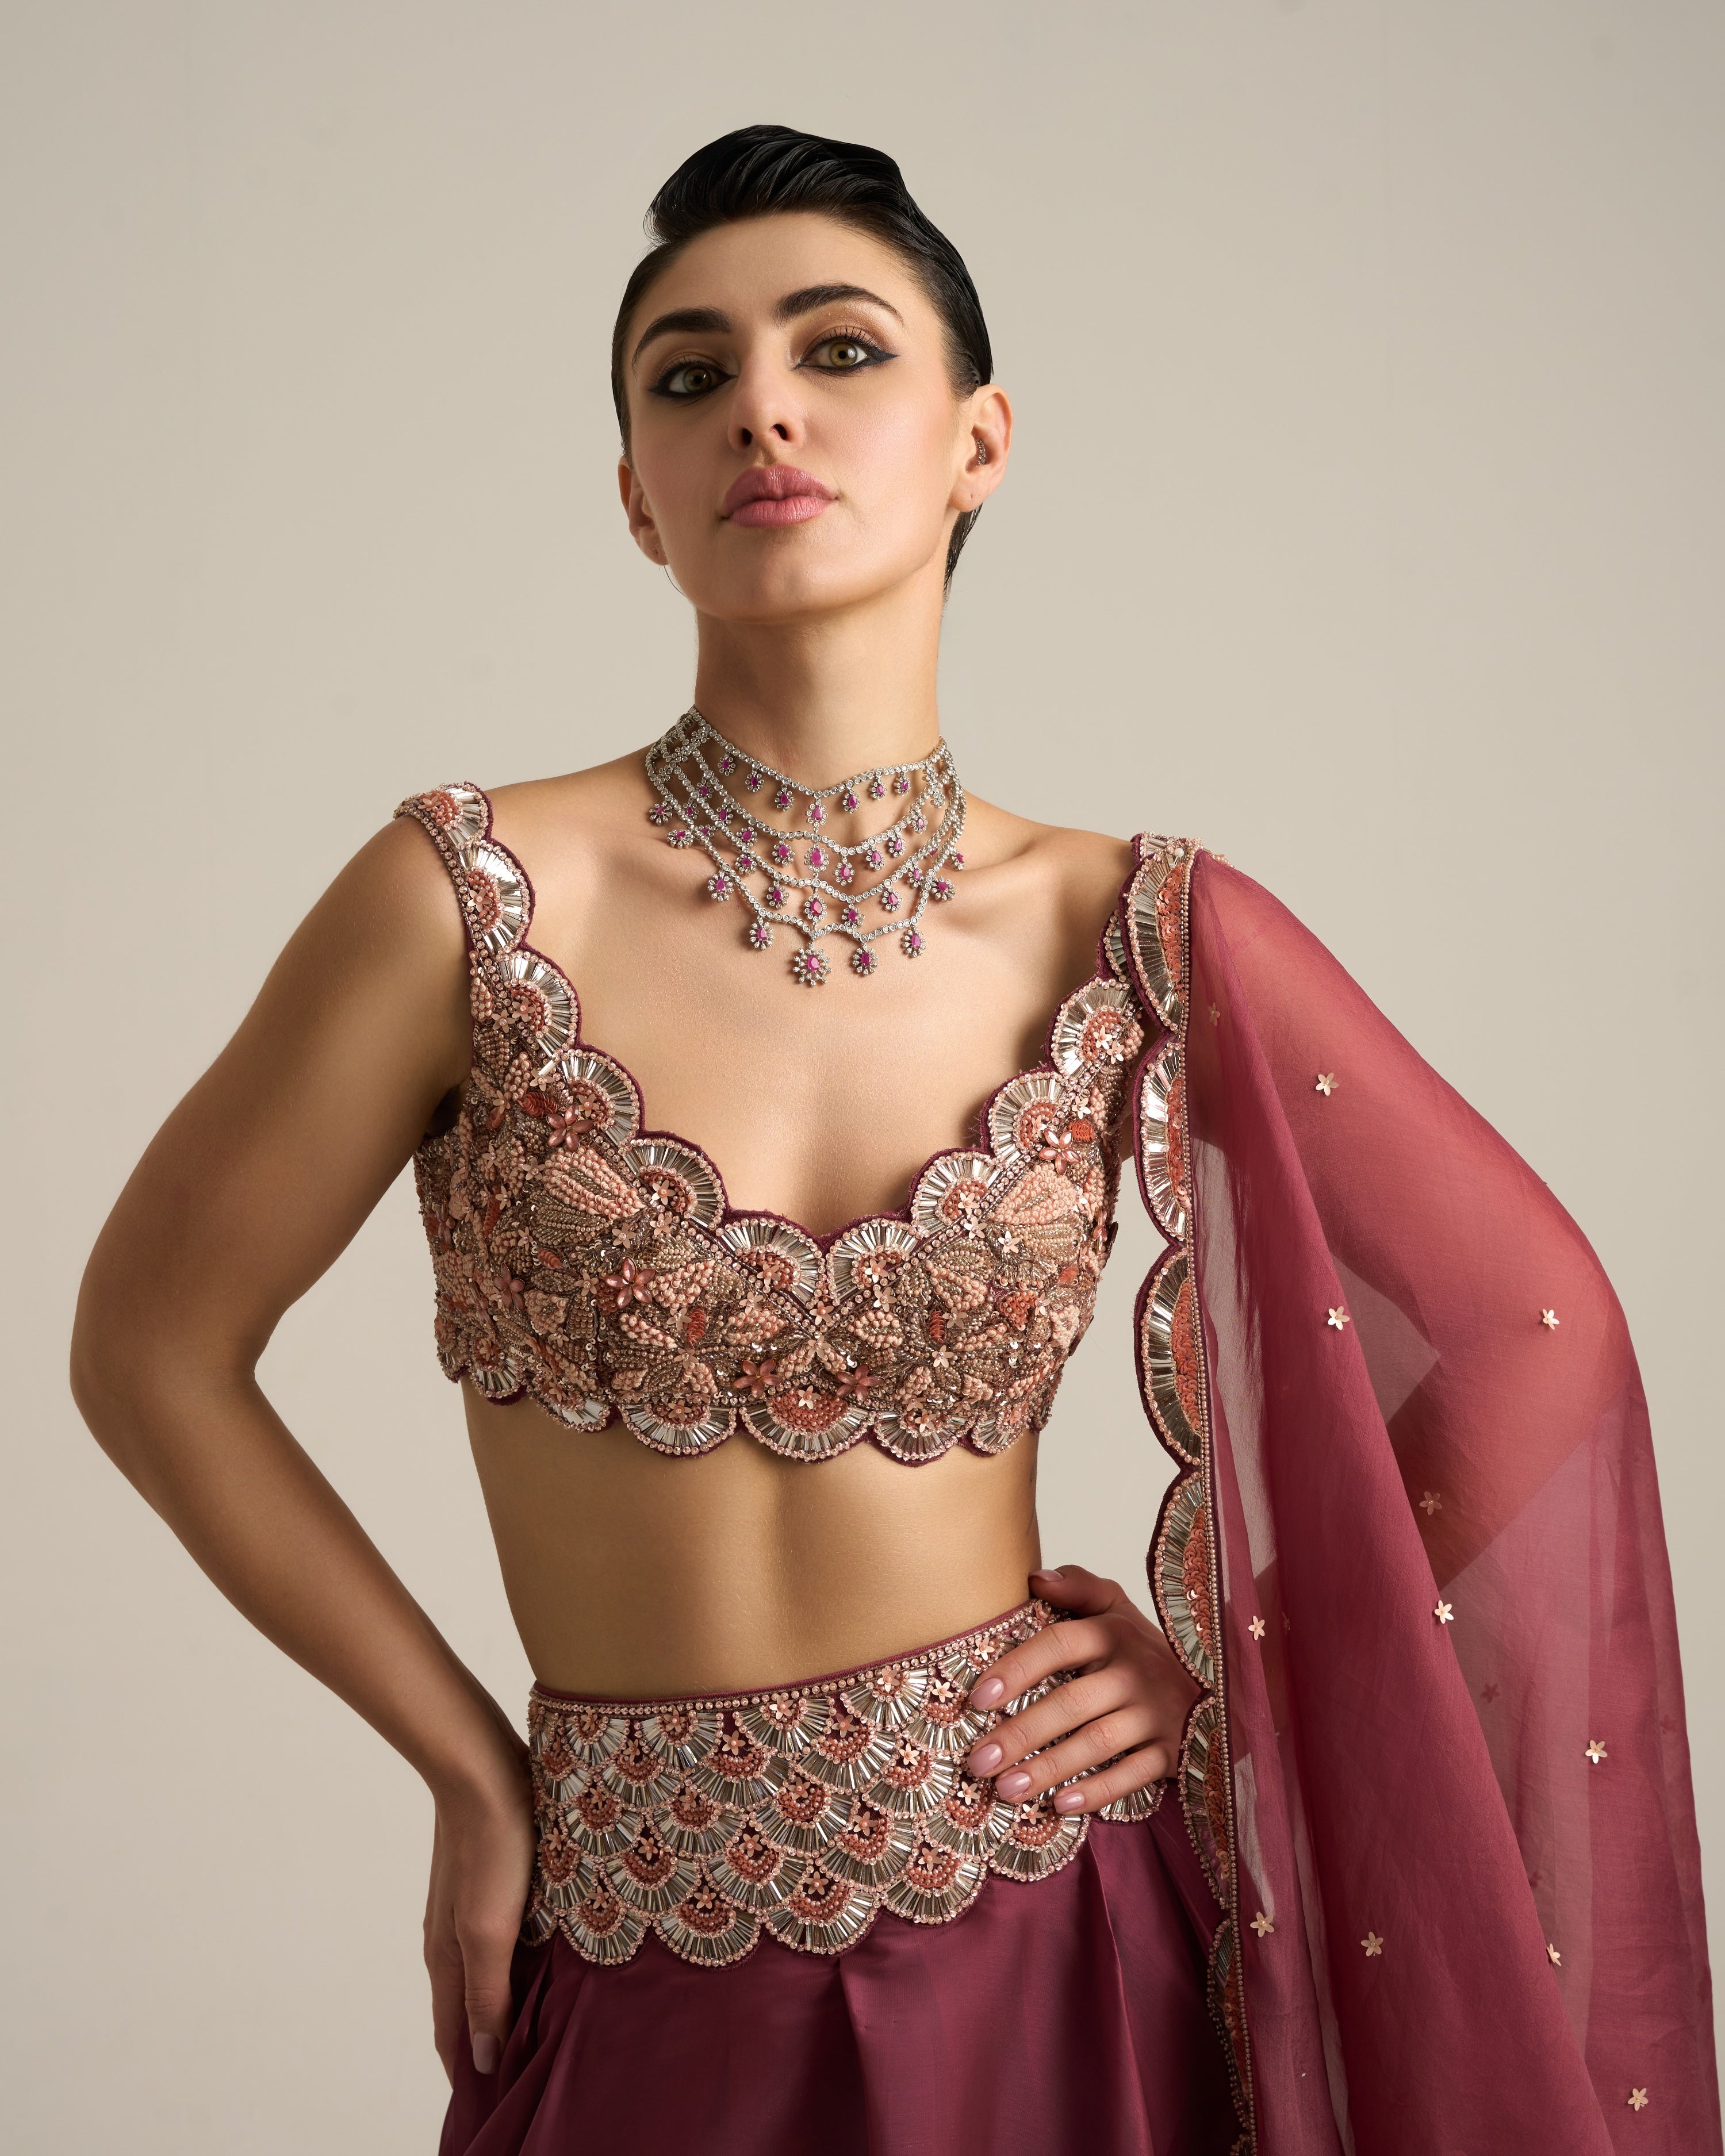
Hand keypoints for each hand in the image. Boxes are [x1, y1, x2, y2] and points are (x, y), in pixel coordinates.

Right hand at [423, 1748, 536, 2082]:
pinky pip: (500, 1939)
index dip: (468, 2073)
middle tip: (517, 2078)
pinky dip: (516, 1966)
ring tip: (536, 2031)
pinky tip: (542, 1965)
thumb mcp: (490, 1928)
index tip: (488, 2107)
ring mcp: (468, 1907)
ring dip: (503, 2006)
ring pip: (485, 1973)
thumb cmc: (492, 1846)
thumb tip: (478, 2057)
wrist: (483, 1768)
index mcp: (446, 1957)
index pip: (453, 2034)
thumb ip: (486, 1992)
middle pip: (466, 2008)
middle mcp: (451, 1937)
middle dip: (485, 2046)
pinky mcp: (489, 1879)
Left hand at [963, 1564, 1198, 1814]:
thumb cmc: (1141, 1648)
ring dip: (1048, 1768)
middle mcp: (1135, 1671)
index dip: (1016, 1669)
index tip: (978, 1699)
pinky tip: (1060, 1804)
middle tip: (978, 1761)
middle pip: (1070, 1703)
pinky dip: (1097, 1791)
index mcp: (1113, 1632)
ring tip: (1007, 1789)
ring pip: (1096, 1743)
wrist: (1213, 1683)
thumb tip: (1034, 1579)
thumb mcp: (1115, 1607)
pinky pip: (1132, 1775)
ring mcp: (1155, 1713)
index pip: (1058, 1644)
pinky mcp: (1171, 1750)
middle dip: (1020, 1734)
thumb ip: (1077, 1586)